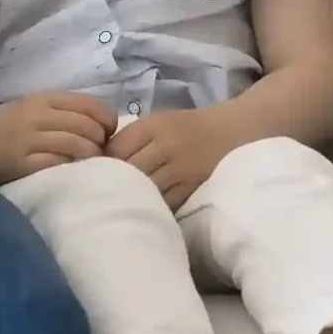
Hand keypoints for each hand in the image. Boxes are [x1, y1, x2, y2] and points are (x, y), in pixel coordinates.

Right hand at [0, 93, 116, 184]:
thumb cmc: (6, 126)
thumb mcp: (34, 108)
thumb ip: (63, 111)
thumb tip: (102, 124)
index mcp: (44, 98)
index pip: (90, 104)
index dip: (107, 119)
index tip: (109, 132)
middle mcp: (38, 115)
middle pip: (87, 125)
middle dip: (101, 141)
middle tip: (100, 151)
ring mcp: (29, 139)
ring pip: (75, 144)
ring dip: (90, 155)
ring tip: (89, 163)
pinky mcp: (21, 162)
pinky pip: (56, 163)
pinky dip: (69, 167)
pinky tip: (70, 171)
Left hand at [108, 108, 244, 210]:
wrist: (234, 131)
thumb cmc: (188, 128)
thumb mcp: (158, 122)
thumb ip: (132, 139)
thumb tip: (99, 162)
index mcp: (153, 125)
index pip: (116, 148)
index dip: (104, 162)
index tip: (98, 172)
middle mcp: (166, 144)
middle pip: (128, 170)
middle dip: (115, 182)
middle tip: (106, 193)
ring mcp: (182, 168)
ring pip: (146, 189)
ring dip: (133, 198)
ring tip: (123, 205)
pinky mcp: (194, 187)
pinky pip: (167, 203)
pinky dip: (155, 208)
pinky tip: (148, 211)